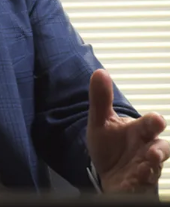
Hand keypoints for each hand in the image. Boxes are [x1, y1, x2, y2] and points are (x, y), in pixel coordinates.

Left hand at [87, 69, 169, 192]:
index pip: (151, 125)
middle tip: (154, 152)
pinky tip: (130, 184)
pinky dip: (136, 186)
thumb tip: (99, 72)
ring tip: (144, 168)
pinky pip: (141, 188)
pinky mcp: (139, 187)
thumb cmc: (111, 146)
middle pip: (160, 149)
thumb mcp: (101, 122)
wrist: (108, 174)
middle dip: (159, 150)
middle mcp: (147, 151)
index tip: (156, 120)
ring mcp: (146, 170)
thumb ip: (101, 99)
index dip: (154, 123)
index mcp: (140, 132)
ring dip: (150, 170)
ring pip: (154, 170)